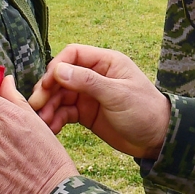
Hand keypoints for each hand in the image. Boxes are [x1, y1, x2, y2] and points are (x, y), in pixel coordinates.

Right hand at [29, 44, 170, 158]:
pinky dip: (56, 119)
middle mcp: (95, 75)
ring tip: (43, 121)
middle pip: (62, 76)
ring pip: (60, 95)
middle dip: (48, 90)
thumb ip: (88, 82)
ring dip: (49, 106)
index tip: (47, 85)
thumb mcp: (117, 95)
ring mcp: (89, 94)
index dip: (57, 67)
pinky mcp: (86, 113)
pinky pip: (65, 112)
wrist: (158, 139)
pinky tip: (51, 128)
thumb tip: (58, 70)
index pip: (73, 54)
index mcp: (105, 62)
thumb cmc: (144, 111)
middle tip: (36, 106)